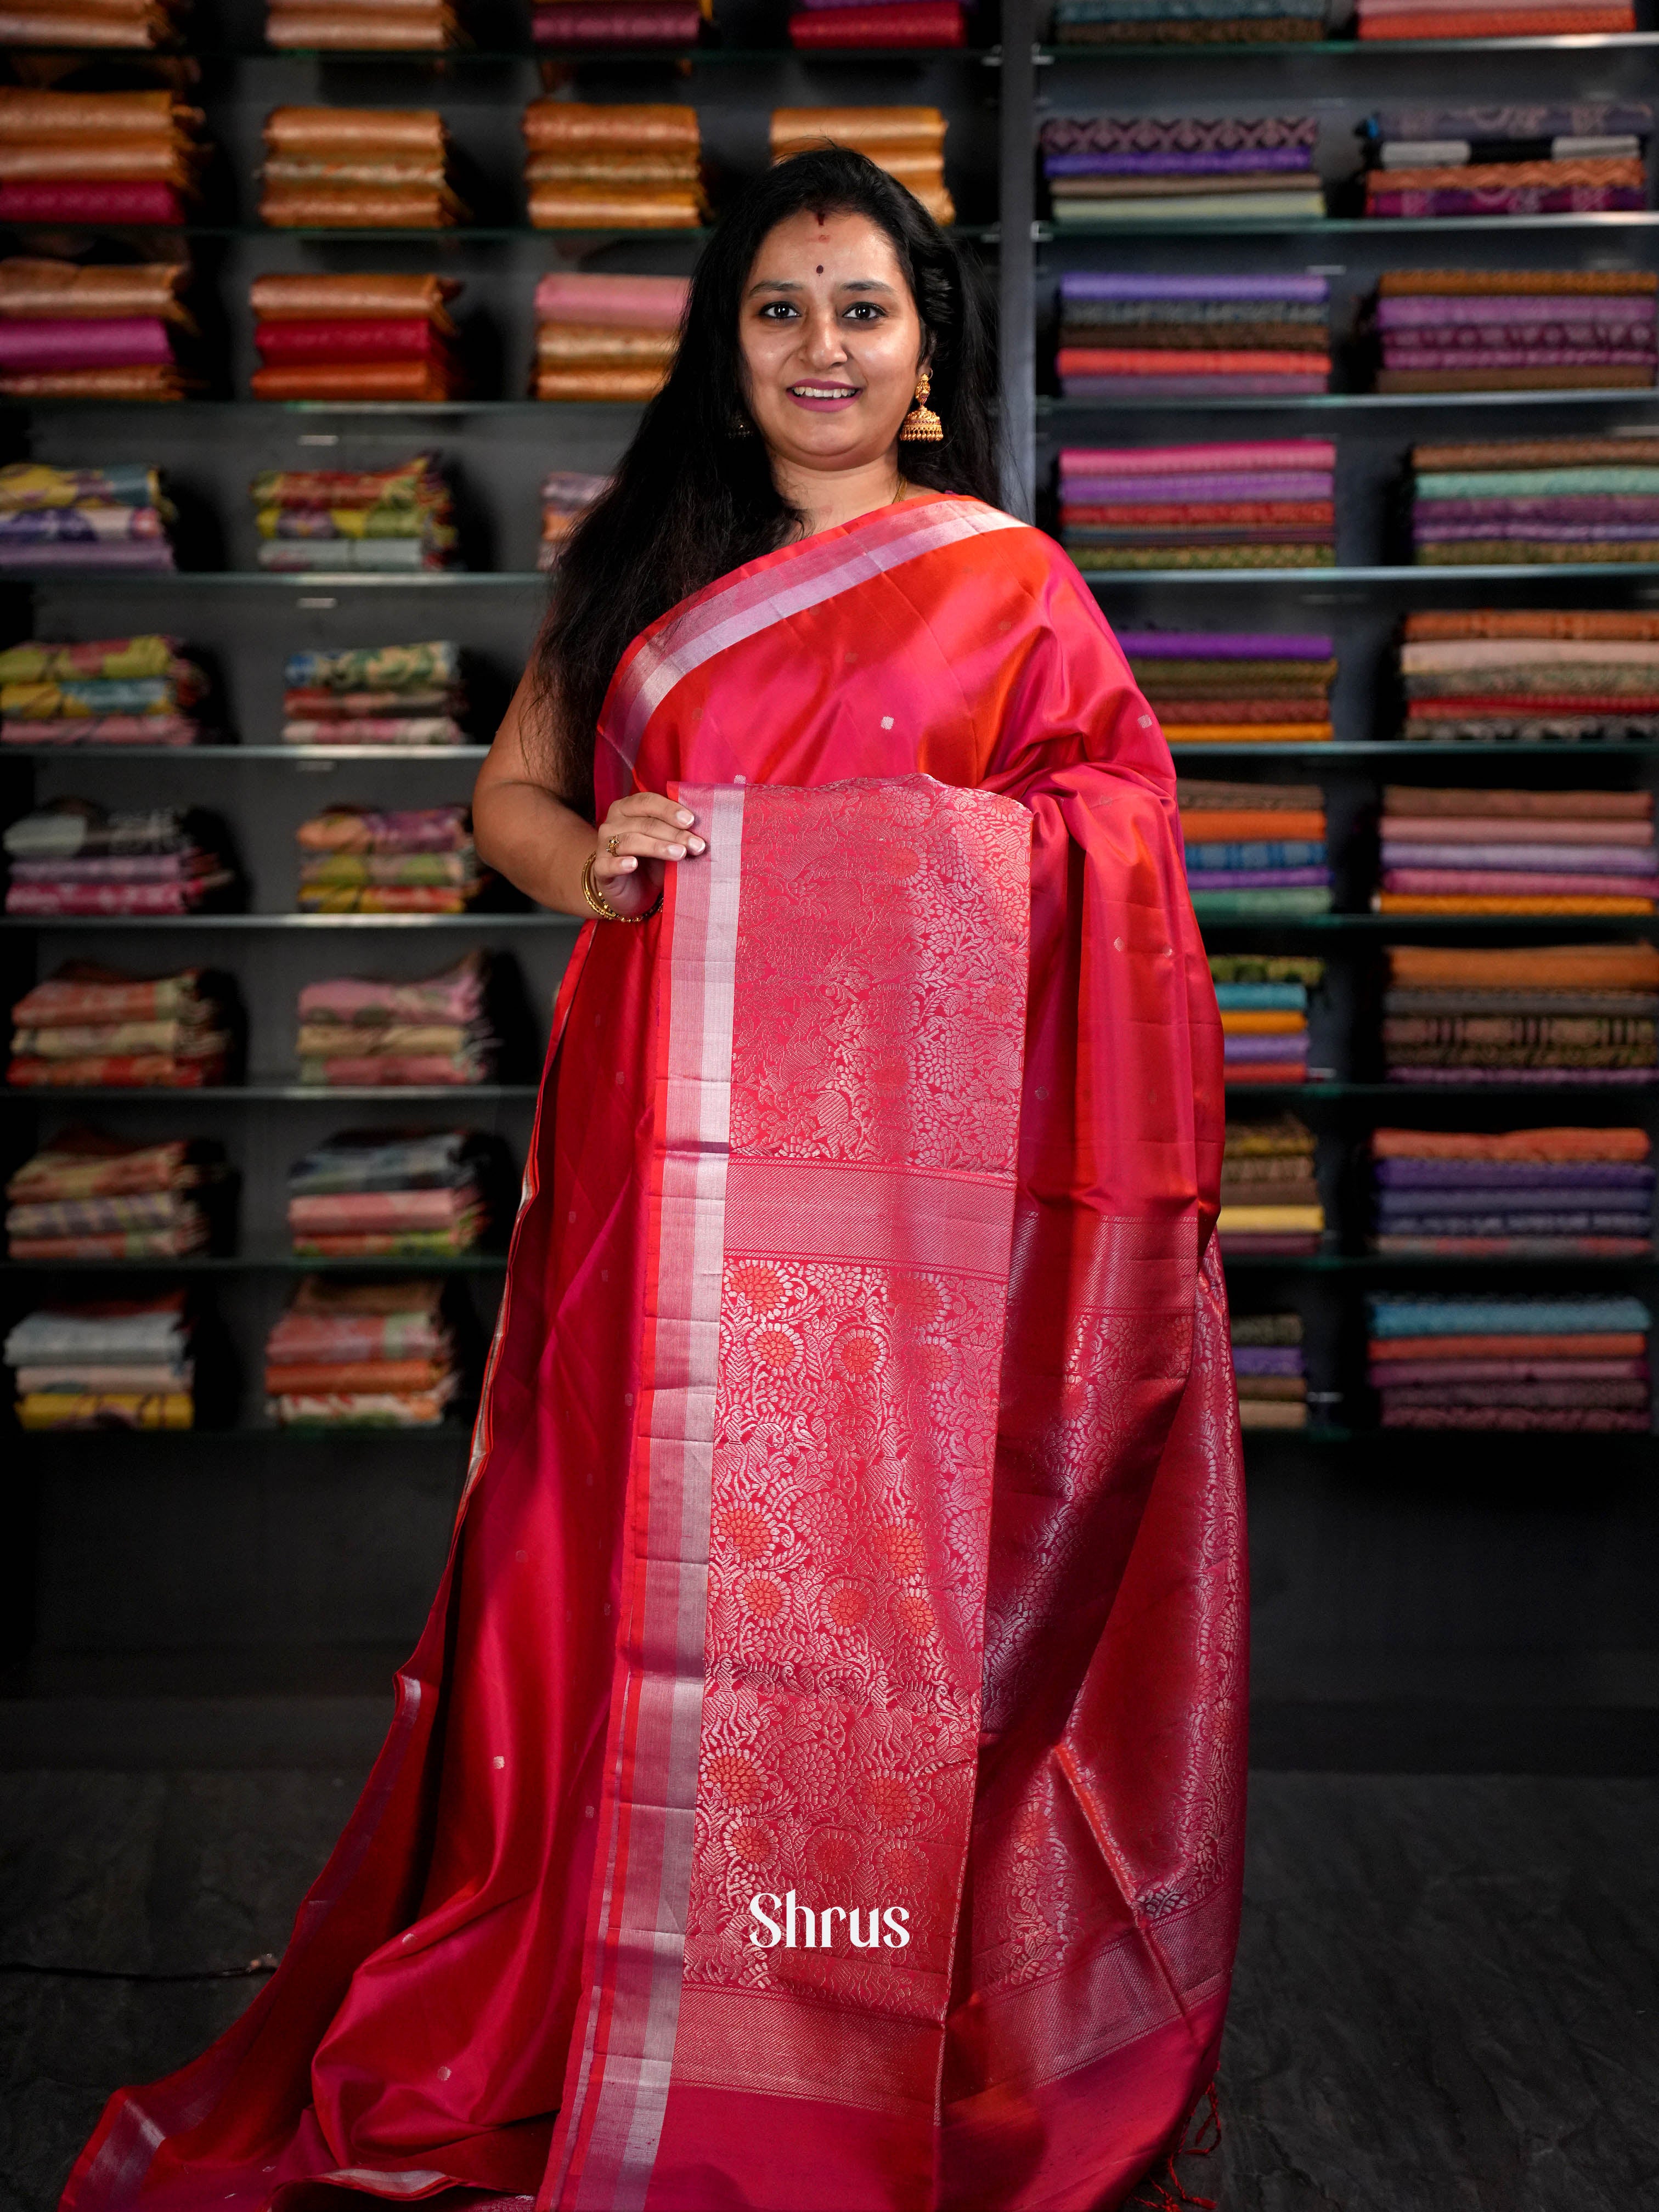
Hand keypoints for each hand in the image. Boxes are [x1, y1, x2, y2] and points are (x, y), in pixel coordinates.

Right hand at [590, 789, 705, 916]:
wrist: (631, 892)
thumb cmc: (651, 862)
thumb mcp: (667, 844)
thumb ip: (677, 833)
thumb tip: (704, 830)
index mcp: (628, 809)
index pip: (647, 802)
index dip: (669, 810)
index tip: (691, 820)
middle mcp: (613, 823)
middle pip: (644, 823)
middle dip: (674, 833)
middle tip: (697, 845)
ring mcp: (604, 845)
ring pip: (631, 841)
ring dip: (657, 846)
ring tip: (680, 854)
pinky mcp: (600, 868)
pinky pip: (608, 864)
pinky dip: (620, 863)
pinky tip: (633, 864)